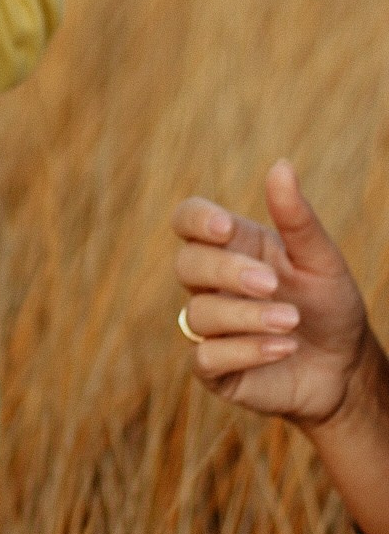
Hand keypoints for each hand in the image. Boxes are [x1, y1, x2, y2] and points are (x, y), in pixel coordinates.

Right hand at [172, 160, 371, 427]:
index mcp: (233, 248)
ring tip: (291, 322)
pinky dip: (245, 350)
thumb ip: (297, 218)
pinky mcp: (215, 368)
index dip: (196, 220)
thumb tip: (281, 165)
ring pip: (199, 313)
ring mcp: (210, 327)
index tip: (226, 228)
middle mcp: (212, 285)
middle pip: (187, 264)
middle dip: (227, 271)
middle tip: (272, 284)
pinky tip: (283, 348)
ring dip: (246, 316)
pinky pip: (206, 357)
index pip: (188, 221)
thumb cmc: (330, 306)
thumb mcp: (321, 260)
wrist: (345, 367)